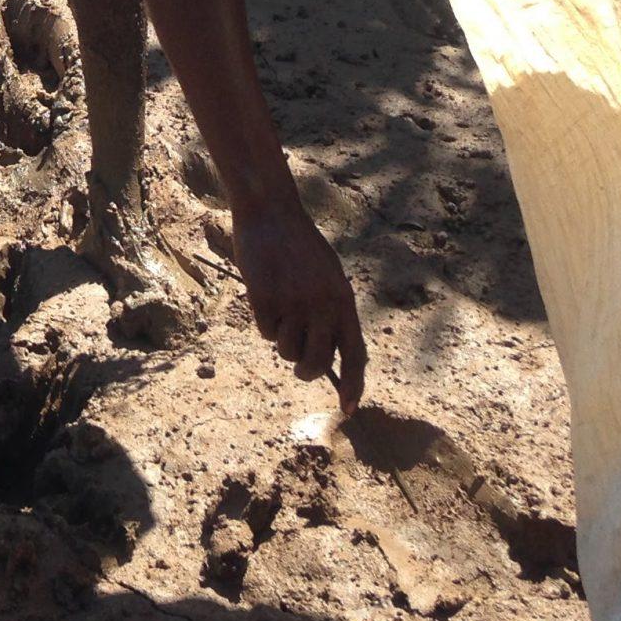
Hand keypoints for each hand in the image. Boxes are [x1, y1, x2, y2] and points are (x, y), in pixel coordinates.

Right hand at [234, 206, 366, 409]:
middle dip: (306, 371)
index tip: (349, 409)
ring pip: (287, 351)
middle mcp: (323, 306)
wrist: (270, 212)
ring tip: (280, 307)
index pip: (356, 354)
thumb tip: (328, 356)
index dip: (354, 386)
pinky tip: (264, 292)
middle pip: (318, 363)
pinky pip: (265, 331)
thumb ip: (332, 312)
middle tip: (299, 367)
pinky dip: (263, 320)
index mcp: (344, 300)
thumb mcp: (328, 276)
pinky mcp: (265, 300)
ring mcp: (293, 303)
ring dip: (282, 339)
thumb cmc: (299, 244)